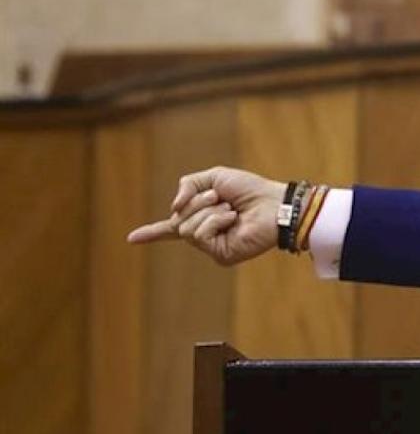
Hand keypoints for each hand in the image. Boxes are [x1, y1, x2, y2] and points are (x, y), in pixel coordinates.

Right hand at [127, 166, 286, 265]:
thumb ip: (188, 185)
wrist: (273, 202)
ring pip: (186, 228)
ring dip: (208, 210)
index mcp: (202, 217)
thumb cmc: (249, 189)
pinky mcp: (221, 255)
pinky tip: (232, 219)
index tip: (131, 239)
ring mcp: (212, 246)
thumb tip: (173, 209)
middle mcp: (205, 233)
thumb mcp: (214, 177)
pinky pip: (200, 235)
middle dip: (197, 202)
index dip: (152, 233)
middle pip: (177, 220)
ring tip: (230, 209)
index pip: (172, 227)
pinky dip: (215, 221)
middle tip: (221, 198)